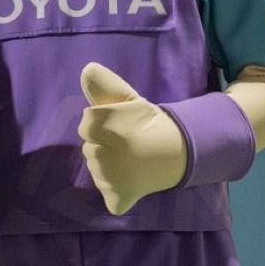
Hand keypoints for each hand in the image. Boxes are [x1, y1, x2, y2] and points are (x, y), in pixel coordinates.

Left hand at [78, 62, 186, 214]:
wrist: (178, 151)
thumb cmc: (147, 122)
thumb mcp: (127, 98)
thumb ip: (105, 84)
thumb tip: (87, 69)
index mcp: (107, 127)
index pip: (86, 126)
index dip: (101, 125)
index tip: (120, 127)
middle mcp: (106, 154)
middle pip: (89, 148)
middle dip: (104, 144)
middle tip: (128, 144)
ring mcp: (111, 178)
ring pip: (95, 169)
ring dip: (108, 165)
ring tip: (130, 159)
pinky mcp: (119, 196)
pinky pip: (106, 193)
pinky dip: (116, 191)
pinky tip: (131, 180)